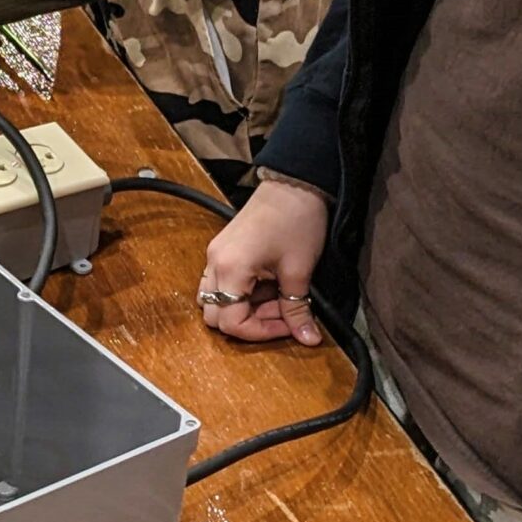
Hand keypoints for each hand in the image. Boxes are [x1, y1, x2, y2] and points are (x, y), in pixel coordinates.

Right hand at [197, 179, 329, 345]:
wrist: (295, 184)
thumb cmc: (296, 219)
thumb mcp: (299, 270)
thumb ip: (298, 309)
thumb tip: (307, 338)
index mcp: (230, 268)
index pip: (231, 322)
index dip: (260, 332)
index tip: (286, 327)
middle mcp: (214, 263)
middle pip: (215, 316)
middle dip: (249, 323)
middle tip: (280, 316)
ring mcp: (215, 255)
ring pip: (215, 301)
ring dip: (242, 310)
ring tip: (274, 301)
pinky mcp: (222, 250)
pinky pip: (220, 283)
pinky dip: (240, 294)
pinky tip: (265, 287)